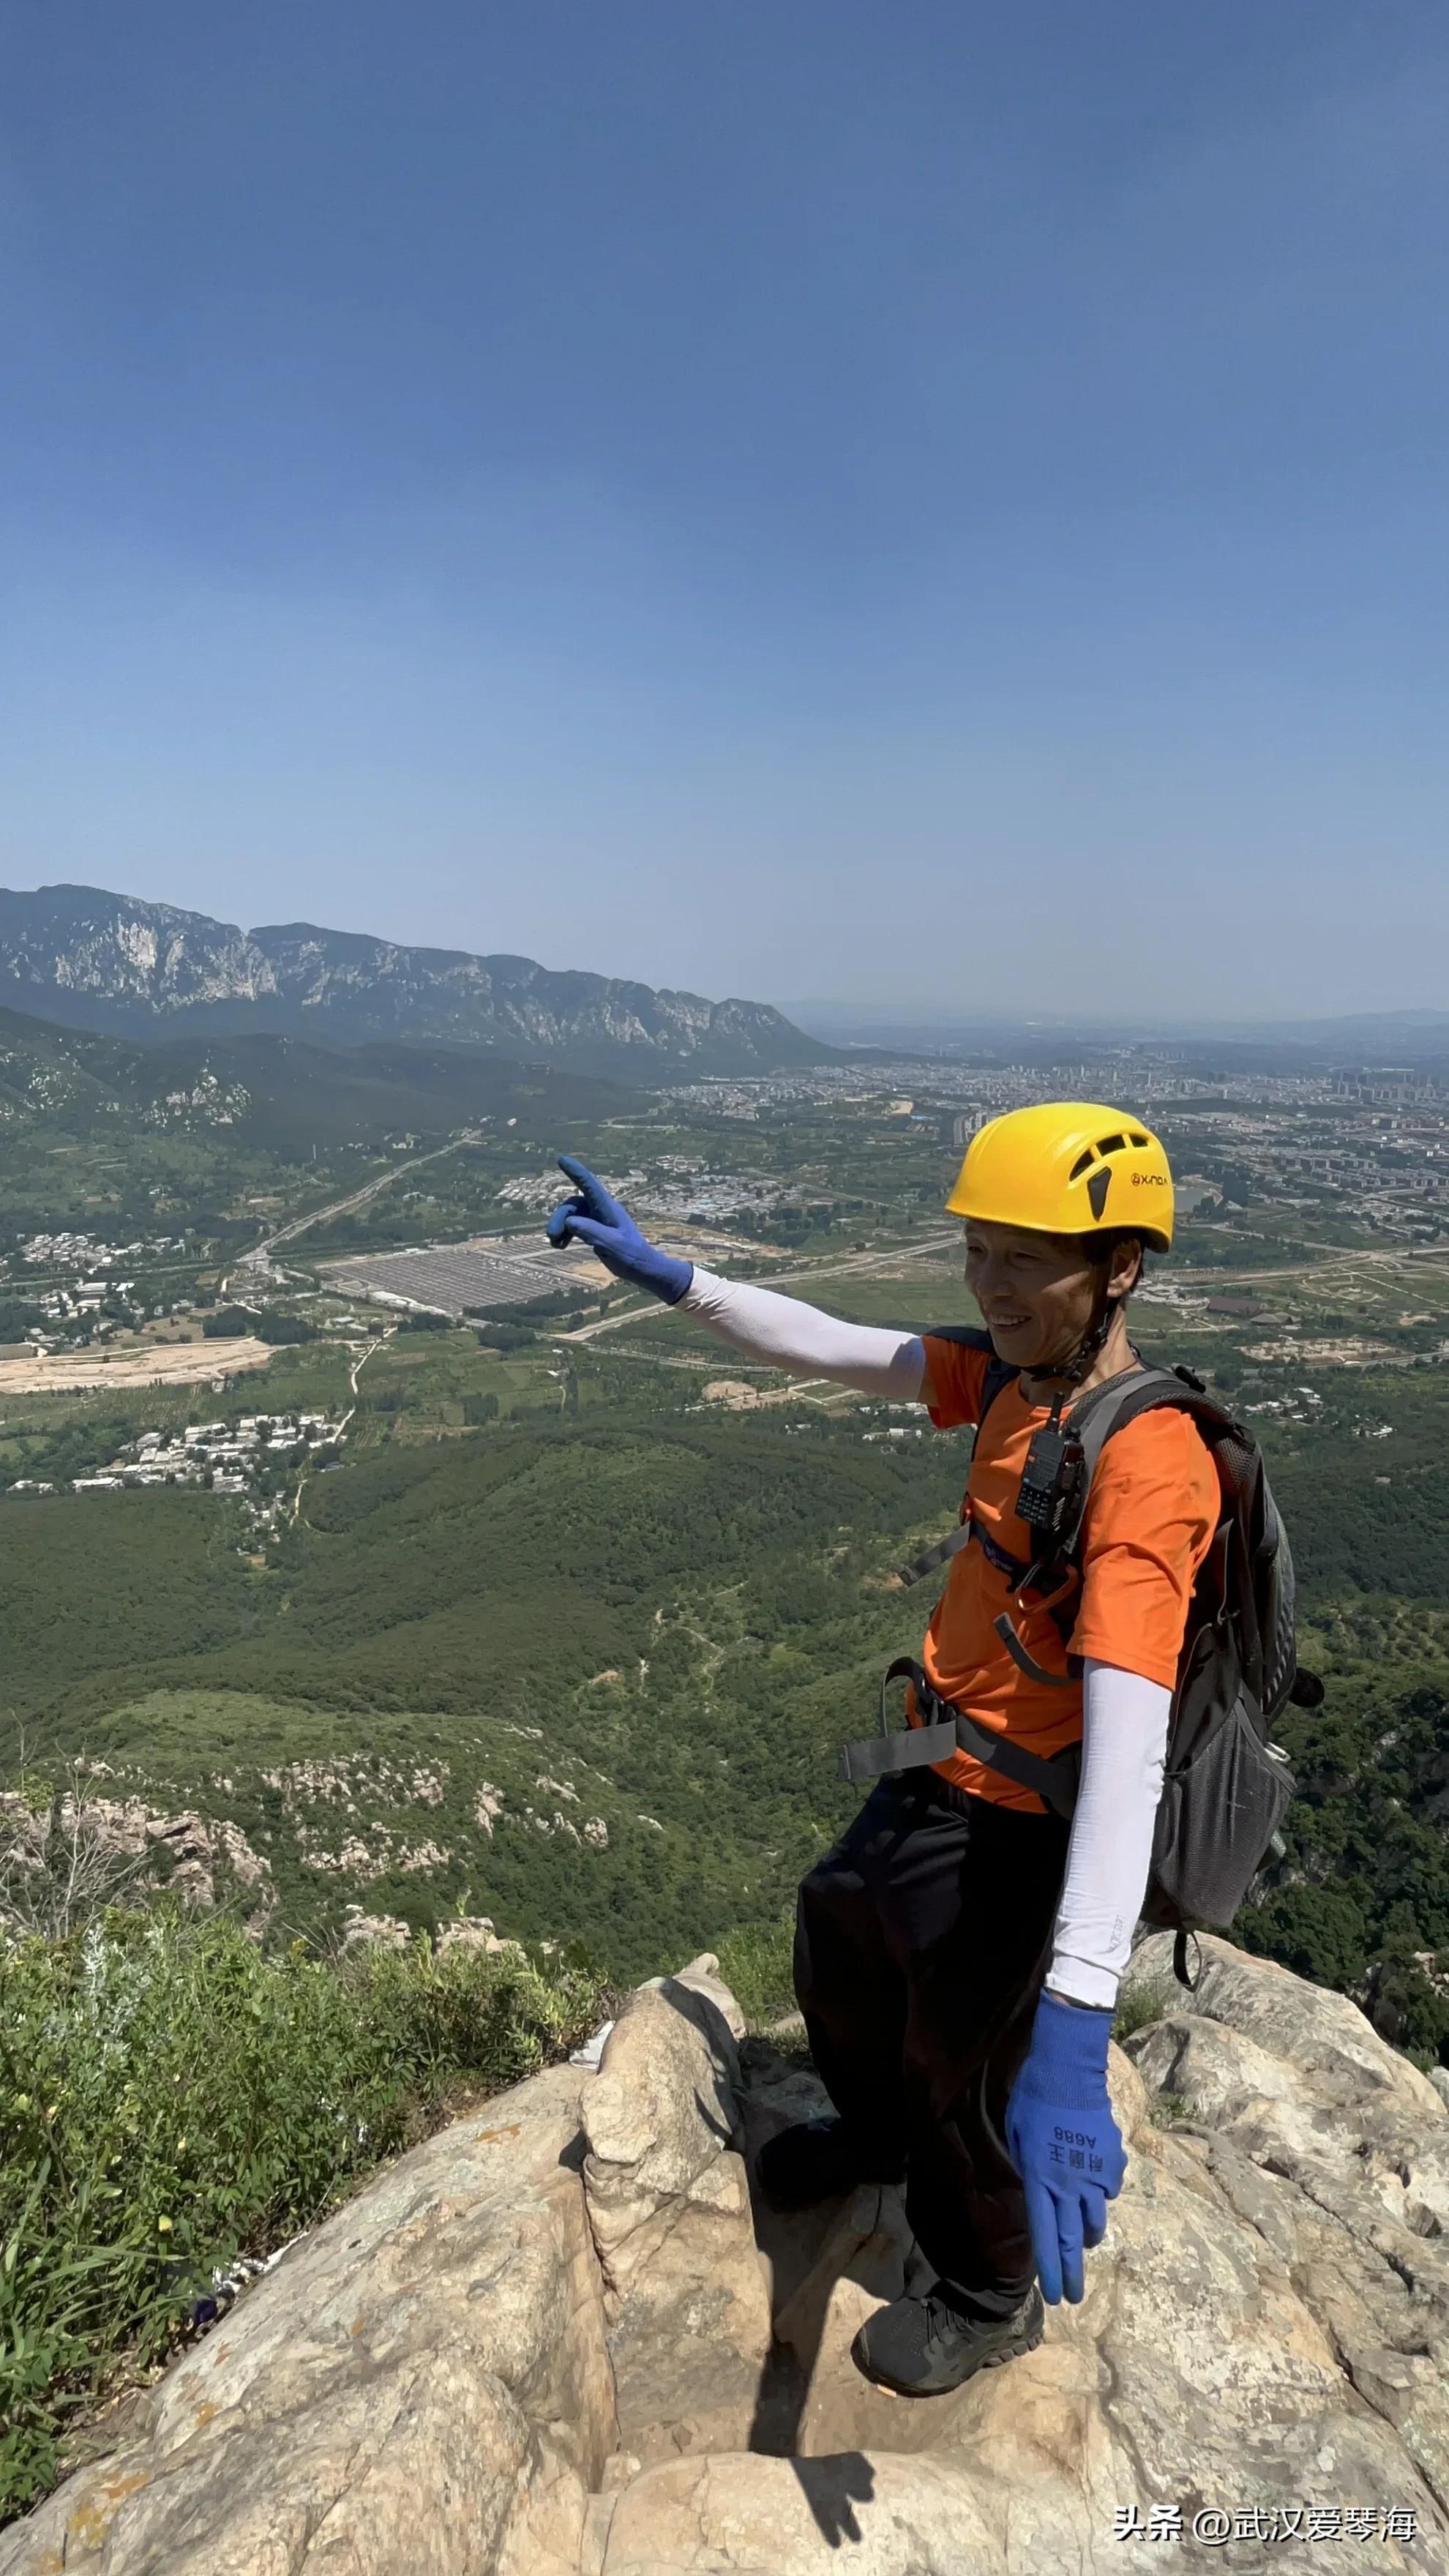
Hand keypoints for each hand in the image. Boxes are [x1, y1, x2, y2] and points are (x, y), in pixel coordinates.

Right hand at [545, 1155, 692, 1304]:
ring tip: (554, 1243)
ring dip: (559, 1227)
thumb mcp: (612, 1244)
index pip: (590, 1185)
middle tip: (551, 1235)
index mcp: (607, 1208)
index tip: (562, 1159)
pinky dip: (564, 1233)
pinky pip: (573, 1225)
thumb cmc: (631, 1255)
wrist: (641, 1267)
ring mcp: (596, 1218)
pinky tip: (560, 1245)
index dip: (576, 1172)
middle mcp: (601, 1209)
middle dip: (559, 1217)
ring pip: (570, 1215)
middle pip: (573, 1205)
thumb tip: (570, 1221)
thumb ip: (592, 1232)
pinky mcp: (594, 1229)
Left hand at [1005, 1990, 1126, 2304]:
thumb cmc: (1032, 2100)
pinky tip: (1093, 2178)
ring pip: (1095, 2219)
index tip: (1054, 2296)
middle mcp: (1068, 2186)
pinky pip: (1108, 2189)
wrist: (1068, 2072)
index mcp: (1039, 2181)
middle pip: (1072, 2240)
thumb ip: (1025, 2169)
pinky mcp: (1112, 2163)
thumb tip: (1035, 2191)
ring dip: (1087, 2233)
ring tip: (1083, 2238)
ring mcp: (1094, 2176)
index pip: (1045, 2236)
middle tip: (1073, 2297)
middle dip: (1072, 2273)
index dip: (1050, 2269)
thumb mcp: (1015, 2137)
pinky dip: (1101, 2192)